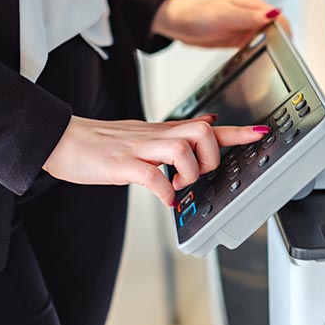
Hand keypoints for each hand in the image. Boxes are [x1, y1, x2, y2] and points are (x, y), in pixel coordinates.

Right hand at [43, 115, 270, 205]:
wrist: (62, 139)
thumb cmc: (102, 144)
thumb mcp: (145, 135)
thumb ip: (175, 135)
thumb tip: (207, 126)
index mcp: (163, 132)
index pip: (207, 126)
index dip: (238, 132)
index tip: (262, 133)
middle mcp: (155, 136)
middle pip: (202, 131)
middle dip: (211, 156)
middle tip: (199, 174)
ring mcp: (138, 148)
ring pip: (182, 148)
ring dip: (189, 173)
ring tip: (178, 186)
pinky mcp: (121, 164)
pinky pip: (151, 175)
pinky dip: (164, 191)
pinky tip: (164, 198)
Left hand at [151, 0, 290, 47]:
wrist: (181, 23)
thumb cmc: (199, 14)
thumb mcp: (226, 15)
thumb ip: (249, 17)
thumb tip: (273, 15)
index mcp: (253, 6)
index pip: (279, 18)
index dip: (286, 32)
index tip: (287, 47)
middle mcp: (253, 15)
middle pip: (277, 30)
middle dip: (281, 42)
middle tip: (281, 58)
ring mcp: (248, 27)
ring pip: (269, 39)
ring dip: (271, 48)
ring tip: (271, 60)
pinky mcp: (242, 38)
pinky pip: (257, 46)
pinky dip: (260, 52)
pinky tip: (257, 58)